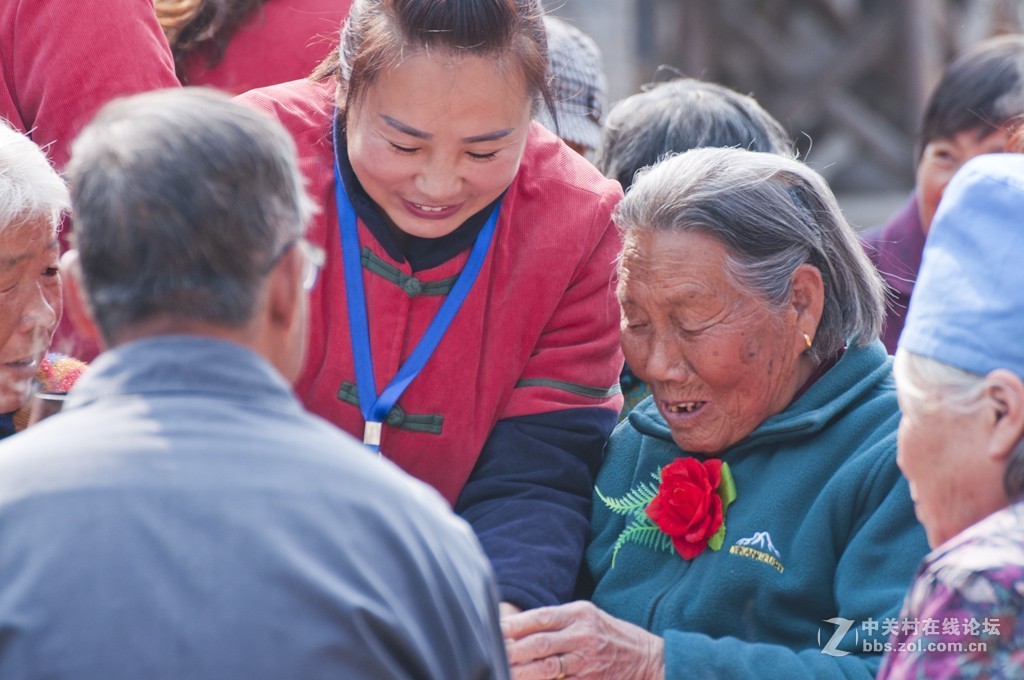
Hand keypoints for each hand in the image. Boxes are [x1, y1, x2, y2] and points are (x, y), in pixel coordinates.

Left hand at [502, 601, 663, 679]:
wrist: (649, 659)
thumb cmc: (612, 635)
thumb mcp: (588, 617)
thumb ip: (558, 621)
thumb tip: (519, 627)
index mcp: (579, 613)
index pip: (540, 617)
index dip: (514, 625)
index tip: (494, 629)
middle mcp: (583, 635)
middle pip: (539, 642)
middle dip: (512, 650)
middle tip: (490, 652)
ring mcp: (587, 661)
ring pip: (547, 667)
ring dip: (521, 671)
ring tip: (502, 671)